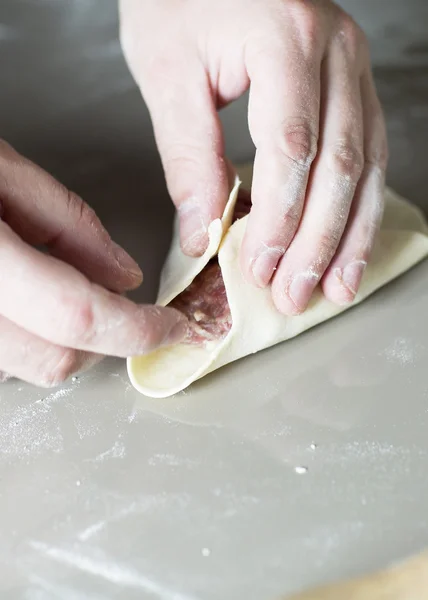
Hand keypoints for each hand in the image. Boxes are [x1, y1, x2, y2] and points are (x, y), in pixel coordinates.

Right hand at [0, 141, 186, 385]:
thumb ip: (68, 225)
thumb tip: (124, 275)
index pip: (78, 316)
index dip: (138, 329)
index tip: (172, 326)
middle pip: (54, 362)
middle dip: (101, 341)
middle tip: (116, 303)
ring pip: (22, 369)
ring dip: (58, 342)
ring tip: (54, 290)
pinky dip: (21, 339)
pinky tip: (20, 303)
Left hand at [119, 0, 387, 313]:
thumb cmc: (178, 2)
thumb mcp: (167, 74)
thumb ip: (189, 157)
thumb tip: (205, 233)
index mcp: (285, 38)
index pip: (291, 148)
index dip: (279, 219)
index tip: (259, 268)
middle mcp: (334, 50)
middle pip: (338, 164)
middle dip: (317, 241)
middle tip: (294, 294)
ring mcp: (353, 66)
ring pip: (365, 164)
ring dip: (350, 234)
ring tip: (334, 287)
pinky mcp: (353, 83)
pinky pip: (369, 152)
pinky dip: (360, 205)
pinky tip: (349, 242)